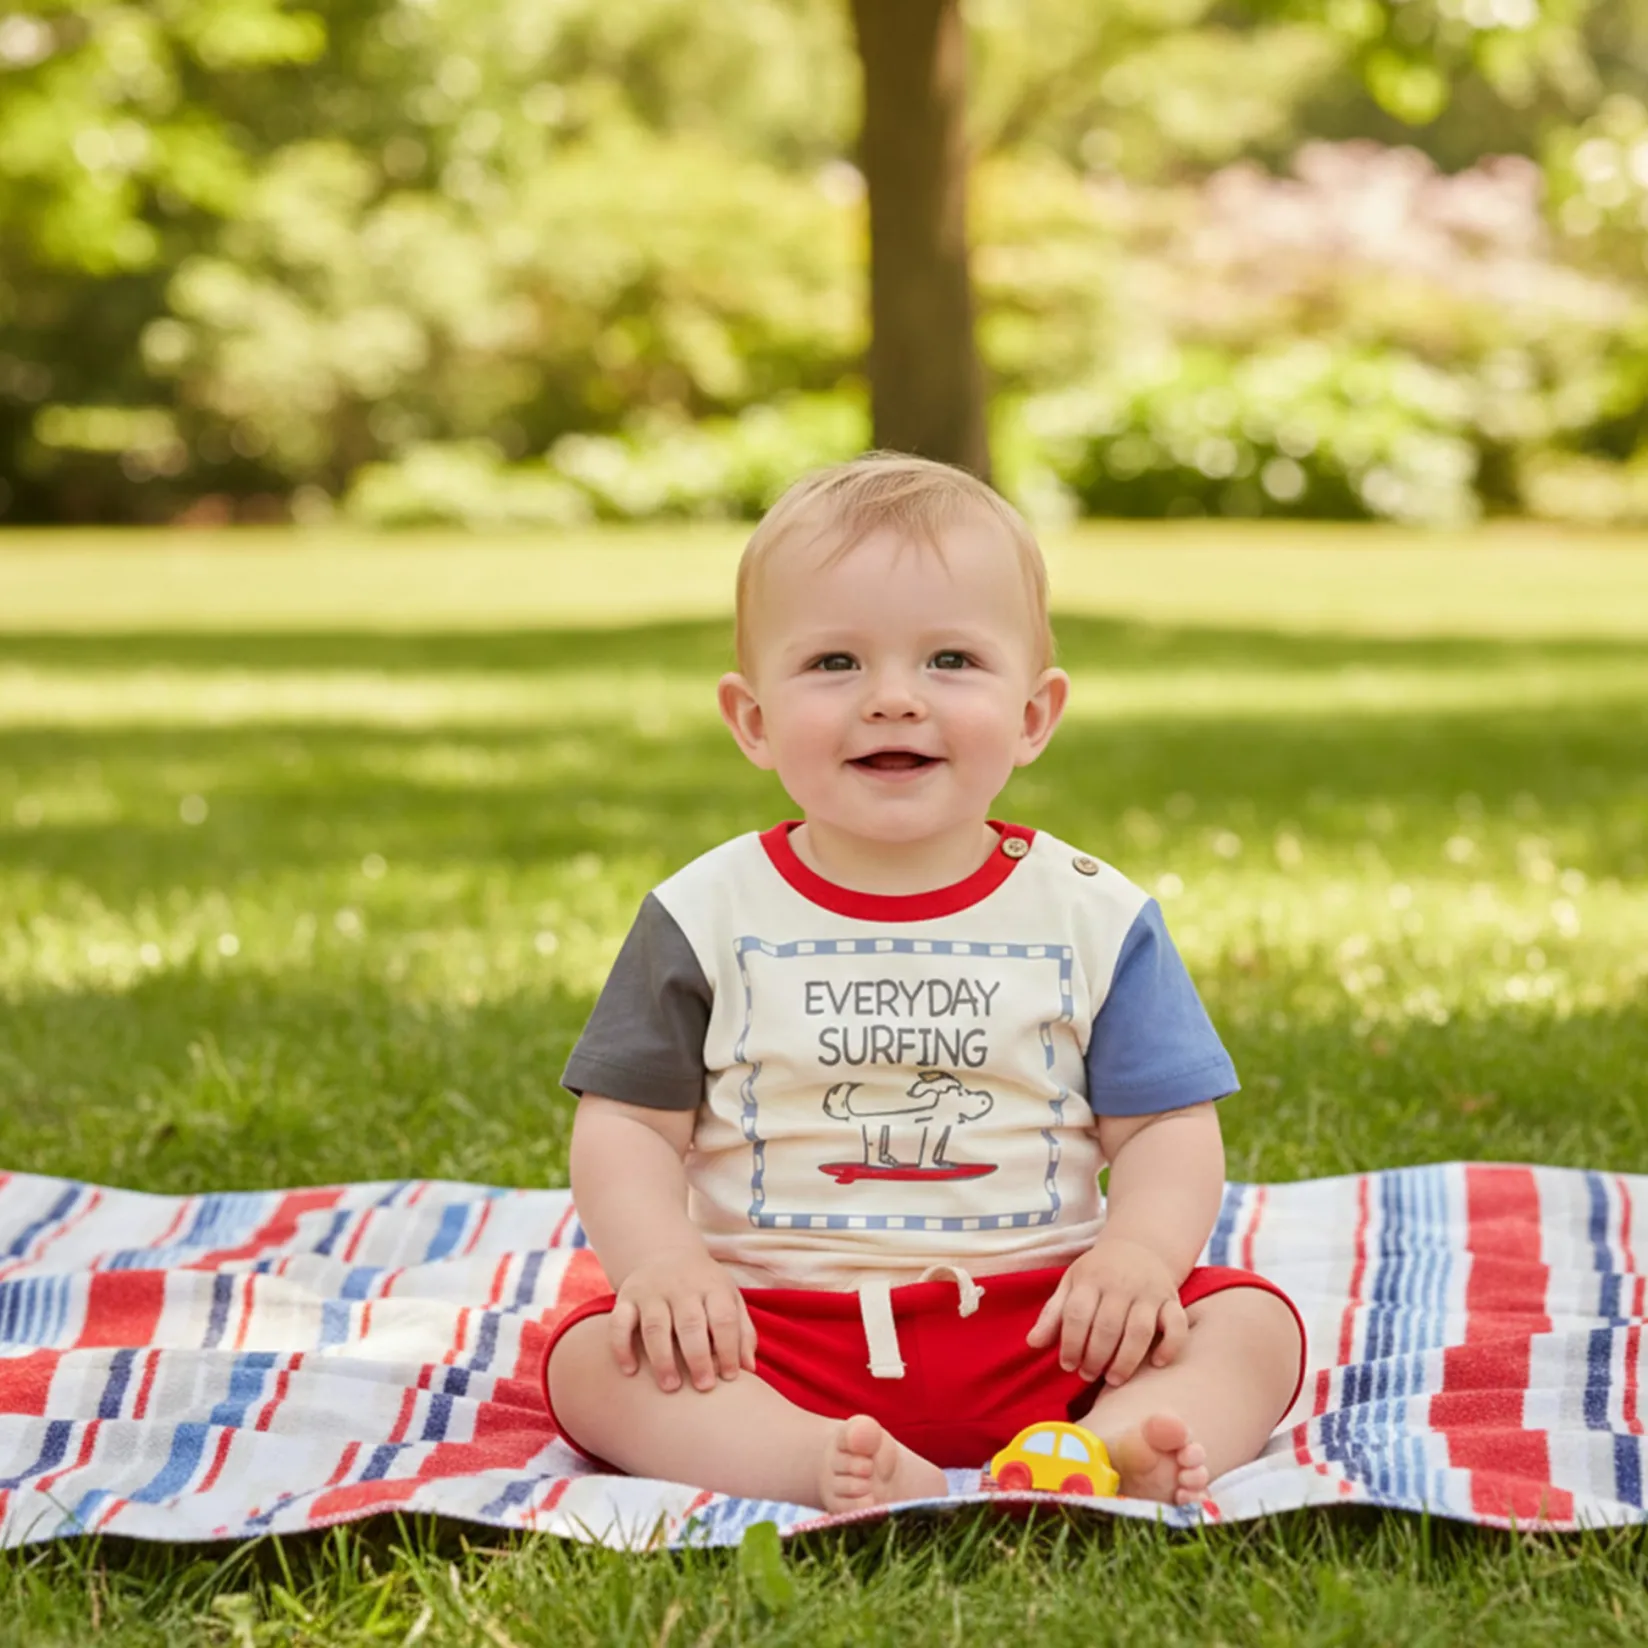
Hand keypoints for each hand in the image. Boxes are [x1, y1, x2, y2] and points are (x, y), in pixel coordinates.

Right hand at [607, 1247, 757, 1393]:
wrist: (665, 1253)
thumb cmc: (704, 1288)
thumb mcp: (729, 1298)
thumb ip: (742, 1331)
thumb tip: (749, 1368)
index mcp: (712, 1287)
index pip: (723, 1317)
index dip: (729, 1349)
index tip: (730, 1378)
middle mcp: (682, 1287)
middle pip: (690, 1323)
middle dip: (698, 1358)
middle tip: (703, 1387)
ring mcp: (652, 1292)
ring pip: (655, 1326)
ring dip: (663, 1359)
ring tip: (671, 1387)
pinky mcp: (626, 1298)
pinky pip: (619, 1323)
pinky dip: (621, 1347)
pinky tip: (630, 1371)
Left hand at [1025, 1237, 1188, 1383]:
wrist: (1141, 1245)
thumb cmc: (1099, 1271)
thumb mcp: (1072, 1283)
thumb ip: (1053, 1314)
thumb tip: (1032, 1344)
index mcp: (1091, 1279)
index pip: (1077, 1314)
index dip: (1070, 1343)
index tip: (1067, 1364)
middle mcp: (1121, 1284)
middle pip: (1107, 1327)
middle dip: (1095, 1357)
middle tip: (1088, 1375)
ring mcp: (1149, 1292)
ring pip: (1140, 1330)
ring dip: (1125, 1360)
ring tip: (1113, 1379)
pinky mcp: (1172, 1300)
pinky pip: (1177, 1325)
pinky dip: (1170, 1346)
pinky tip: (1156, 1364)